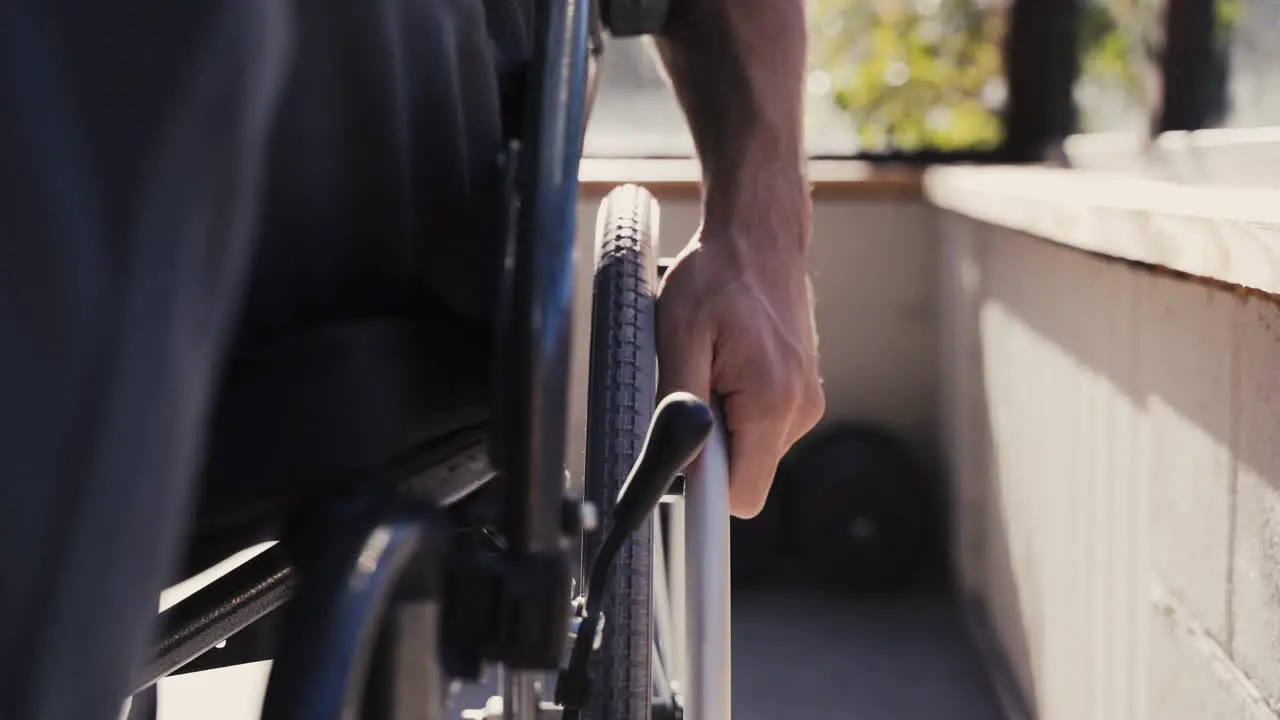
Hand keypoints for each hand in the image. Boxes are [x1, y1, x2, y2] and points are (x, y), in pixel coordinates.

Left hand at [656, 226, 824, 517]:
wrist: (759, 238)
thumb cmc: (717, 277)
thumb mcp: (679, 334)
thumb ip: (681, 405)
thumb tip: (683, 466)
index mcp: (771, 402)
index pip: (742, 497)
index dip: (710, 504)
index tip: (688, 506)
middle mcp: (799, 411)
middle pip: (743, 474)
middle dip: (711, 448)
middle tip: (695, 388)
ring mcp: (806, 403)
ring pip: (750, 450)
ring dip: (724, 423)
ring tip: (715, 363)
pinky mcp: (802, 394)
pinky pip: (760, 427)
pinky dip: (739, 407)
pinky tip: (731, 362)